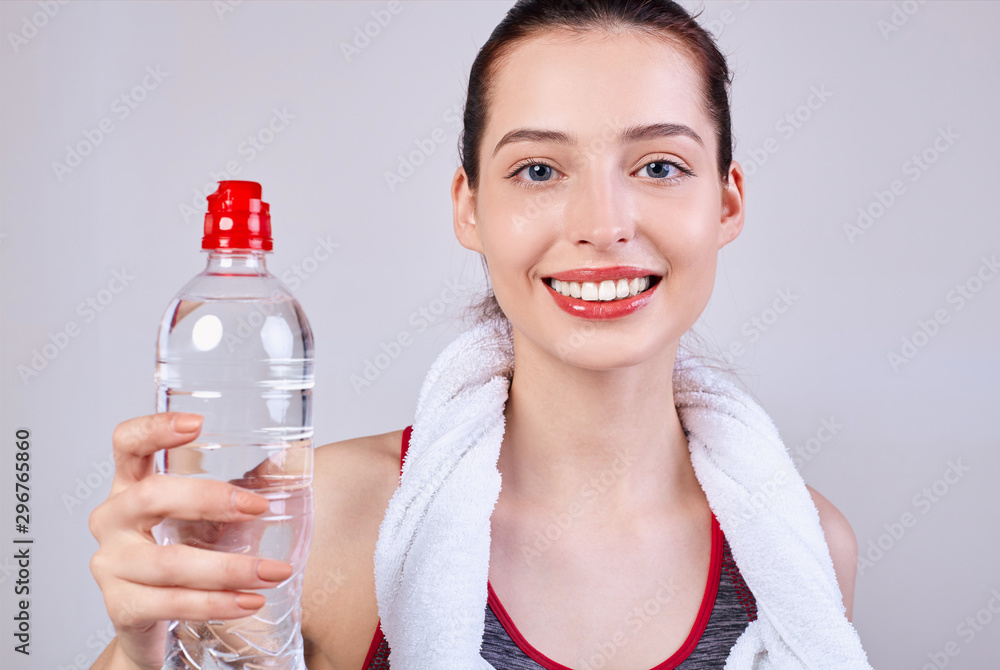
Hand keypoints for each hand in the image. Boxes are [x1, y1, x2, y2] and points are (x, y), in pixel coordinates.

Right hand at [88, 412, 293, 669]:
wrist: (156, 628)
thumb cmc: (184, 553)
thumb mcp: (209, 516)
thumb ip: (243, 486)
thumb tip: (291, 458)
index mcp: (132, 485)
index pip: (128, 444)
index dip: (155, 429)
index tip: (198, 424)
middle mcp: (113, 520)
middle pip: (151, 496)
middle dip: (209, 500)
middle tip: (260, 507)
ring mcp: (112, 565)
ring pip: (169, 562)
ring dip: (228, 568)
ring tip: (274, 571)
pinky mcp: (121, 607)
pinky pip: (170, 604)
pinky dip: (216, 603)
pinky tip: (249, 601)